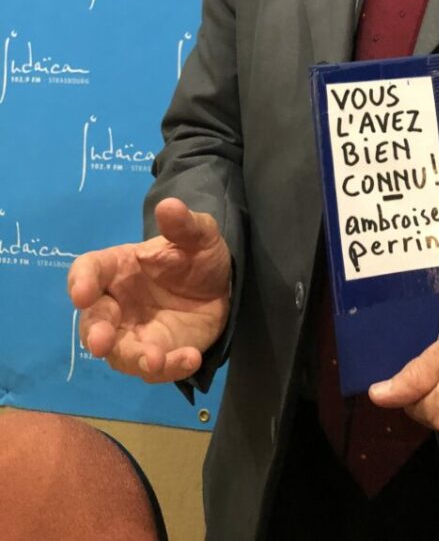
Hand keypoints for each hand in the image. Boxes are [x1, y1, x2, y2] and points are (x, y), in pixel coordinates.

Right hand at [67, 197, 231, 382]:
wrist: (223, 286)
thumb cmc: (197, 256)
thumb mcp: (199, 235)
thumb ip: (183, 224)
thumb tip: (169, 205)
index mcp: (117, 267)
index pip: (89, 271)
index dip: (81, 281)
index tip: (82, 293)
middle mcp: (117, 303)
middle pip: (94, 321)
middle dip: (95, 332)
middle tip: (101, 342)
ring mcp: (134, 333)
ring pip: (120, 352)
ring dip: (134, 358)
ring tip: (156, 360)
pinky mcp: (155, 354)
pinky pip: (154, 368)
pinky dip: (169, 367)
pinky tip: (190, 358)